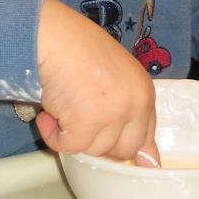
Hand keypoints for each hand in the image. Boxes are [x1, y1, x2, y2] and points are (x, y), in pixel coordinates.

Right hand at [35, 0, 159, 165]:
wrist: (55, 36)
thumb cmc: (79, 48)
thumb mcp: (116, 75)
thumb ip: (129, 110)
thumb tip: (149, 162)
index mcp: (144, 92)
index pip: (146, 135)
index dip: (124, 140)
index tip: (111, 145)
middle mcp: (134, 105)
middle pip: (124, 149)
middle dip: (99, 139)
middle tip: (79, 118)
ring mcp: (112, 115)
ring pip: (93, 149)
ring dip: (72, 133)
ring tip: (62, 104)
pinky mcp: (86, 123)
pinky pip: (69, 146)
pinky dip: (53, 135)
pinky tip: (49, 112)